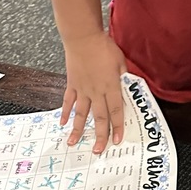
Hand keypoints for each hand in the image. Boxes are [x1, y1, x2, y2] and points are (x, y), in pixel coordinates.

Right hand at [62, 33, 127, 153]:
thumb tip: (128, 84)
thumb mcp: (121, 60)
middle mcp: (96, 91)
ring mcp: (82, 89)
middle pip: (100, 117)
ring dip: (78, 129)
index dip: (117, 126)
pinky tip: (63, 123)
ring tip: (74, 143)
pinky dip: (65, 112)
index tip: (117, 140)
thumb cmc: (104, 47)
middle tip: (98, 150)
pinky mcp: (72, 84)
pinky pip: (69, 101)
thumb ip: (124, 75)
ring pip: (81, 114)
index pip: (116, 110)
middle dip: (100, 135)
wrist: (83, 39)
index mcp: (111, 85)